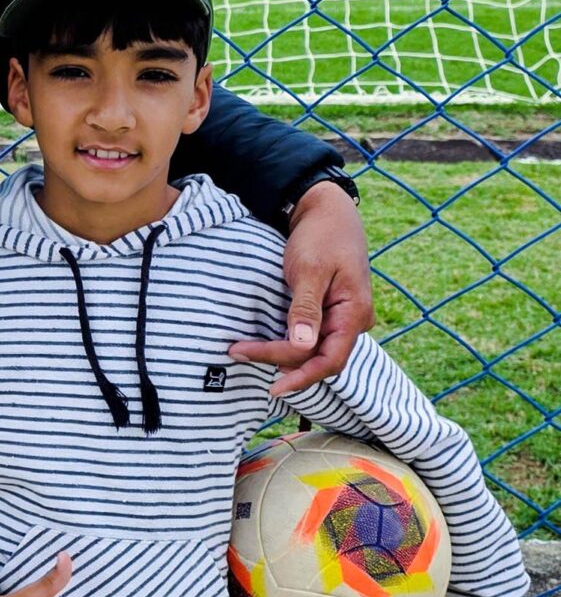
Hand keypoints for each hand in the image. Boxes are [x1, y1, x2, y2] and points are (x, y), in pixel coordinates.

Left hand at [229, 178, 373, 397]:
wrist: (326, 210)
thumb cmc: (321, 235)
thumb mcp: (310, 269)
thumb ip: (305, 308)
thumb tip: (302, 347)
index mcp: (355, 313)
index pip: (329, 360)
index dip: (301, 377)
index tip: (272, 386)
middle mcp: (353, 321)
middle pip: (319, 358)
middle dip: (281, 362)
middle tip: (240, 352)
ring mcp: (342, 317)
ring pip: (314, 350)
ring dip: (282, 355)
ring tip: (246, 350)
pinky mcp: (329, 312)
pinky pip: (311, 337)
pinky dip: (288, 343)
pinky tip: (265, 343)